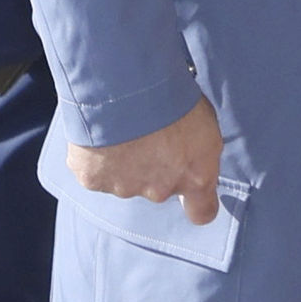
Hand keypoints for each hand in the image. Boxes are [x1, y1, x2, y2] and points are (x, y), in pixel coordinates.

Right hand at [75, 99, 226, 219]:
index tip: (192, 194)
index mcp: (196, 177)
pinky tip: (101, 133)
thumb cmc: (172, 98)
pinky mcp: (94, 180)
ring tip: (123, 127)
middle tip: (149, 133)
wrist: (126, 89)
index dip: (196, 204)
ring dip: (125, 160)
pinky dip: (97, 156)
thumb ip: (201, 151)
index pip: (202, 212)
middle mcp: (161, 190)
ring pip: (125, 179)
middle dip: (155, 166)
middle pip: (159, 188)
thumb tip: (195, 159)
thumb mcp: (206, 123)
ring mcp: (126, 188)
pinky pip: (96, 171)